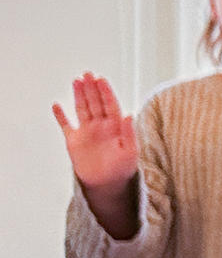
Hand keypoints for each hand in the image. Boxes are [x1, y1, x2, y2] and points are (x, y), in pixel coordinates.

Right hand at [53, 73, 138, 192]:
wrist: (107, 184)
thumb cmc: (122, 168)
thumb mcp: (130, 151)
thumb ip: (129, 133)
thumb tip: (128, 115)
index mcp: (115, 127)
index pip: (110, 104)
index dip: (106, 92)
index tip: (101, 79)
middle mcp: (101, 126)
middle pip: (95, 102)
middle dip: (91, 88)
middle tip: (87, 73)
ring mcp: (87, 132)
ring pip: (82, 109)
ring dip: (79, 95)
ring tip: (76, 81)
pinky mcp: (74, 141)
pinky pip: (66, 125)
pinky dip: (60, 116)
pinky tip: (56, 105)